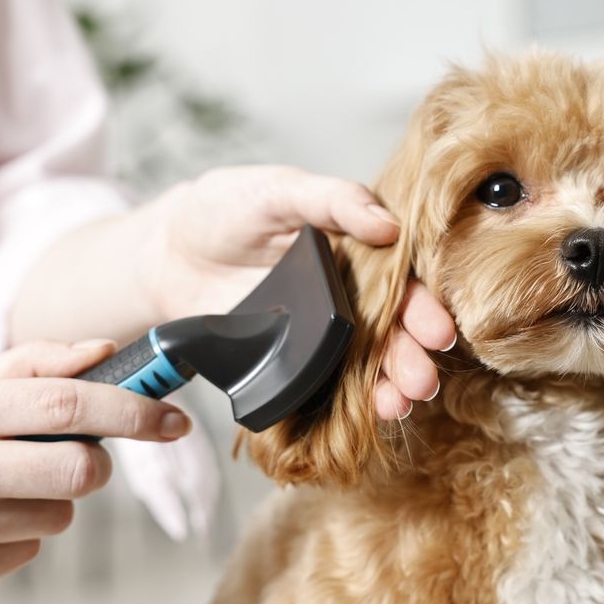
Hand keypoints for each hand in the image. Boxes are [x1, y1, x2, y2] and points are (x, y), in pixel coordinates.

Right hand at [0, 340, 190, 600]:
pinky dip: (20, 530)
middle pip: (82, 470)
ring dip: (50, 496)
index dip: (134, 410)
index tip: (173, 418)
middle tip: (69, 451)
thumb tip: (105, 353)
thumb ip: (33, 367)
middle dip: (94, 460)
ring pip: (61, 514)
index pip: (69, 405)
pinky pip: (30, 549)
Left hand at [144, 165, 455, 418]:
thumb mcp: (280, 189)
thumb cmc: (225, 208)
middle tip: (422, 380)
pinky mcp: (290, 359)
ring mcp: (319, 332)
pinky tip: (367, 414)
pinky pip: (323, 384)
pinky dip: (346, 402)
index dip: (421, 307)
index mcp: (357, 251)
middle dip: (410, 357)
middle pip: (390, 331)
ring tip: (400, 403)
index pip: (401, 281)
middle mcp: (347, 295)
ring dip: (388, 386)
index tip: (437, 331)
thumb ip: (333, 199)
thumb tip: (389, 225)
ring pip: (364, 363)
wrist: (166, 252)